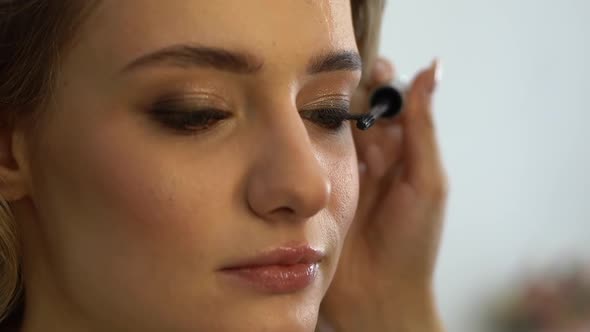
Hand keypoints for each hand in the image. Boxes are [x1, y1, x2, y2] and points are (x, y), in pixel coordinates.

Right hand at [319, 58, 447, 331]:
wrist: (379, 296)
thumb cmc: (413, 243)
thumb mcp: (426, 182)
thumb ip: (422, 129)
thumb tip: (431, 72)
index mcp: (404, 155)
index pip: (392, 107)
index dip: (384, 83)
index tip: (373, 69)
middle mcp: (373, 162)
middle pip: (360, 114)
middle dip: (352, 95)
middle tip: (338, 86)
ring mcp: (344, 175)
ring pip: (335, 131)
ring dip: (328, 115)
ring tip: (318, 102)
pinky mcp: (320, 190)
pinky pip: (313, 157)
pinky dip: (308, 142)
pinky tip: (301, 129)